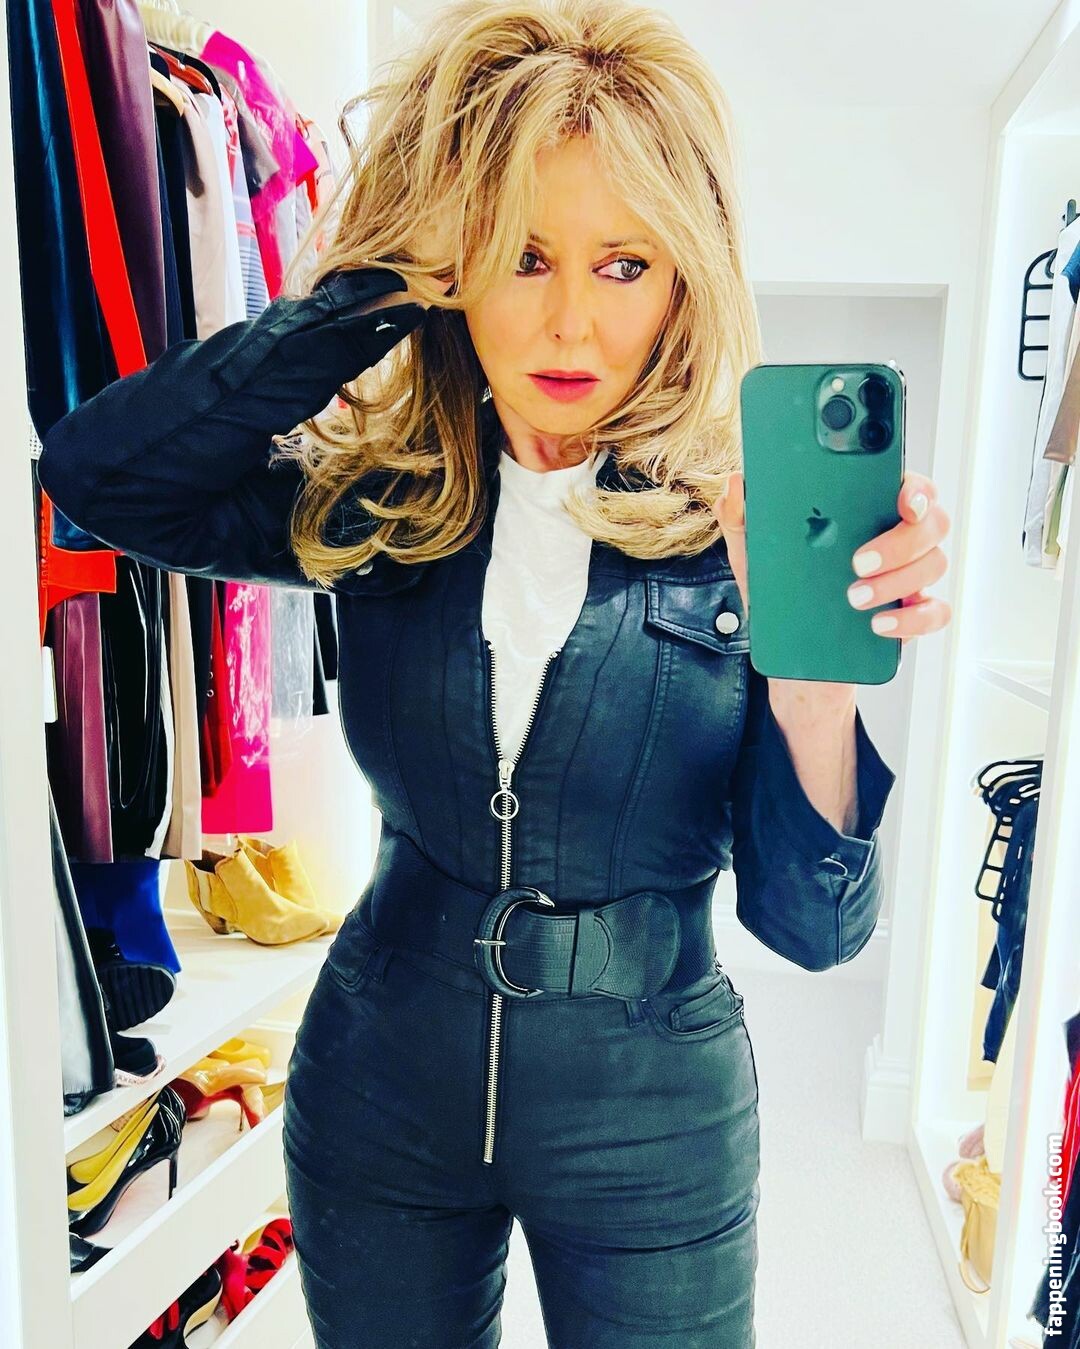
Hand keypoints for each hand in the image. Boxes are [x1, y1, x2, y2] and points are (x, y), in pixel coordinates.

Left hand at [711, 468, 951, 704]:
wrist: (789, 651)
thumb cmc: (780, 590)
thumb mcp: (753, 555)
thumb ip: (741, 518)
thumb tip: (734, 485)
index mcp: (867, 511)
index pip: (908, 485)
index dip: (916, 488)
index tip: (903, 498)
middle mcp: (897, 539)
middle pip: (933, 523)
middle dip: (901, 542)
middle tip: (858, 562)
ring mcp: (910, 577)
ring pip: (934, 564)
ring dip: (898, 581)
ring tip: (853, 597)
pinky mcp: (912, 615)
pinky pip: (935, 613)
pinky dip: (912, 619)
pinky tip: (879, 624)